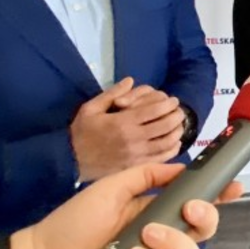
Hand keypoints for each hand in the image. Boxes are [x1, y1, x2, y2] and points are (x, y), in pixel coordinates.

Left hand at [9, 162, 243, 248]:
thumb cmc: (69, 225)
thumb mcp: (108, 189)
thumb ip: (145, 176)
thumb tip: (180, 166)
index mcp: (150, 212)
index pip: (192, 204)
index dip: (216, 196)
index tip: (234, 187)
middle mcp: (155, 240)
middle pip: (200, 232)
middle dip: (205, 218)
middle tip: (193, 209)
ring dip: (172, 243)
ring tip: (143, 238)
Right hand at [70, 78, 186, 180]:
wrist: (69, 160)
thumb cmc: (80, 132)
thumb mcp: (90, 108)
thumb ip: (111, 94)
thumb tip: (130, 81)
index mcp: (122, 122)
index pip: (154, 111)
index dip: (167, 104)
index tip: (174, 101)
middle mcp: (133, 139)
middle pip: (164, 126)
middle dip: (176, 116)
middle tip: (180, 112)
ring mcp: (135, 155)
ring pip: (165, 144)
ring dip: (176, 133)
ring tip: (179, 126)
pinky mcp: (135, 167)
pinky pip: (159, 159)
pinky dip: (171, 151)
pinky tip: (174, 144)